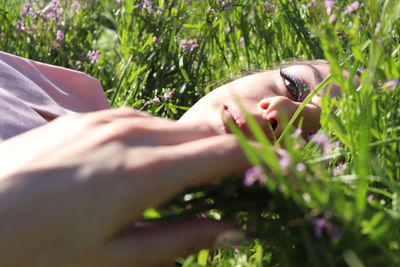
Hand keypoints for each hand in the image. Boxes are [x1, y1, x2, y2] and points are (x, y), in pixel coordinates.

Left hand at [0, 108, 248, 266]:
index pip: (222, 153)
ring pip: (172, 127)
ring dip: (188, 148)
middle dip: (225, 151)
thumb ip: (181, 240)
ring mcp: (109, 117)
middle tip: (234, 178)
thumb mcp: (116, 258)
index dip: (255, 157)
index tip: (277, 164)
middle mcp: (133, 132)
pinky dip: (157, 140)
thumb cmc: (41, 248)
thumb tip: (232, 231)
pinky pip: (141, 122)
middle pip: (202, 134)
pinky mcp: (89, 114)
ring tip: (182, 179)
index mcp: (146, 171)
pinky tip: (141, 163)